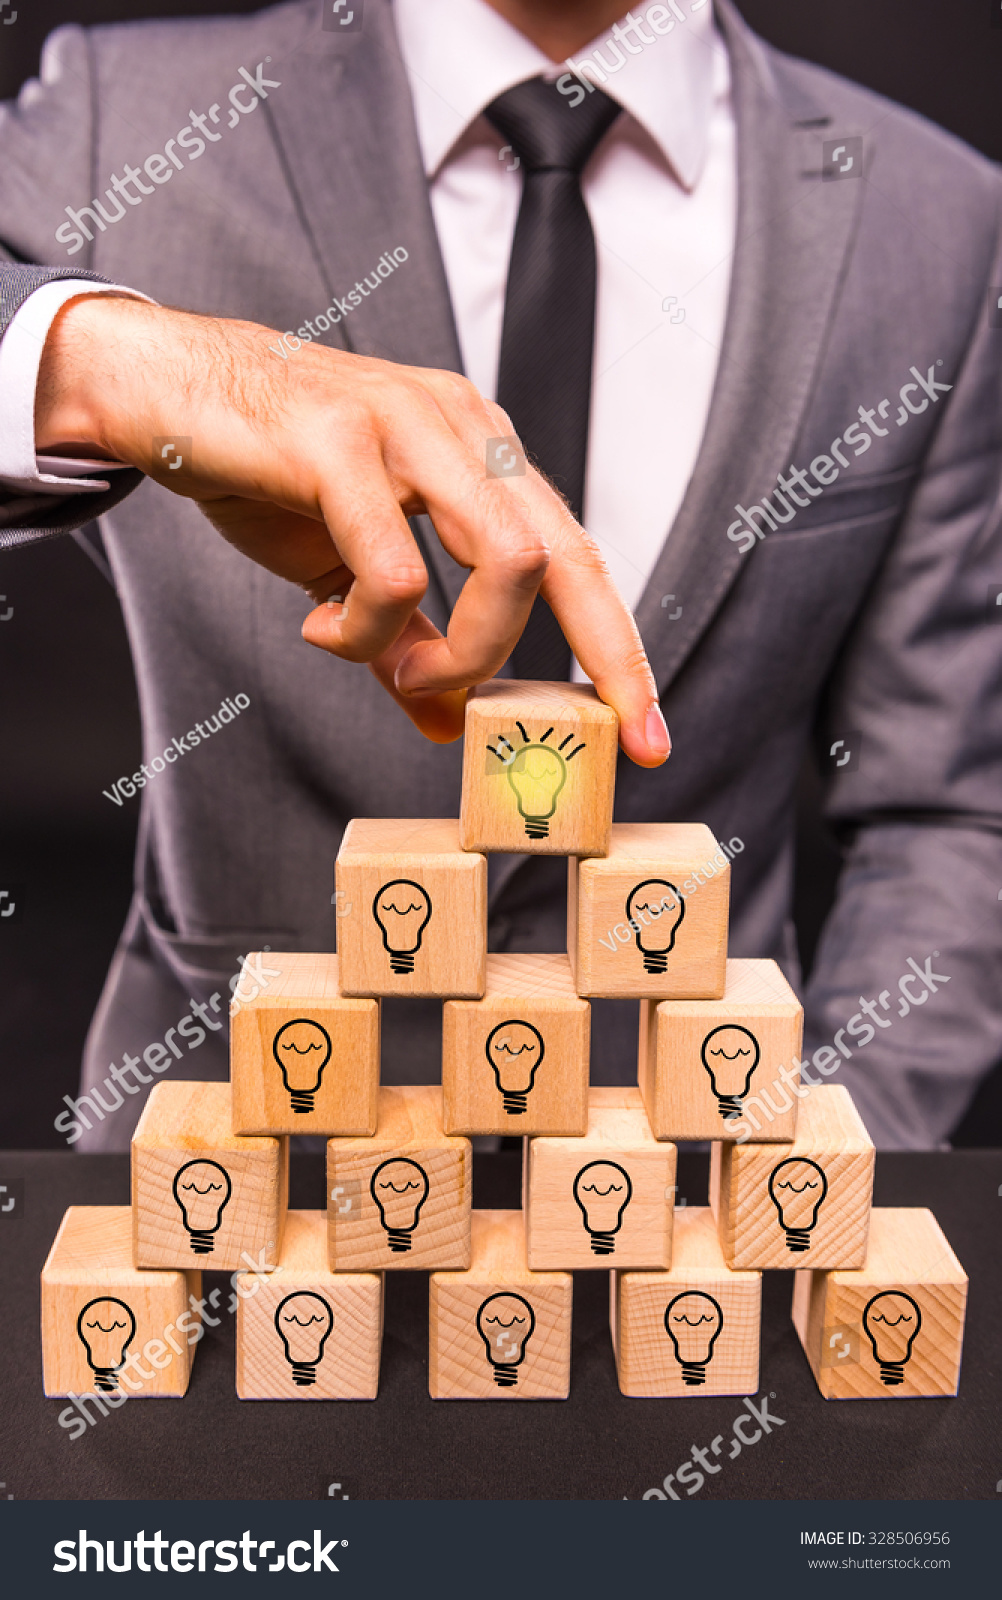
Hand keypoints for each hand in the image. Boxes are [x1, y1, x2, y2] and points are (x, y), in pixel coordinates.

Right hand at [36, 295, 669, 763]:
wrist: (162, 392)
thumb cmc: (267, 474)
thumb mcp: (351, 571)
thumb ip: (406, 644)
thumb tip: (450, 726)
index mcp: (480, 456)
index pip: (577, 557)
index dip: (619, 649)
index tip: (647, 734)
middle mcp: (463, 430)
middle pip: (566, 557)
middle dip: (594, 659)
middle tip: (573, 736)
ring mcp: (408, 426)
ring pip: (507, 559)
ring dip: (462, 651)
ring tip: (395, 672)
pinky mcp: (340, 441)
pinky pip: (394, 569)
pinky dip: (365, 632)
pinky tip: (319, 631)